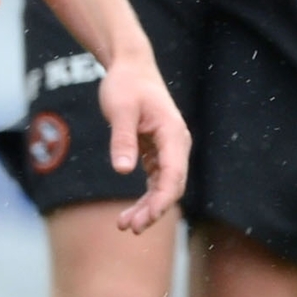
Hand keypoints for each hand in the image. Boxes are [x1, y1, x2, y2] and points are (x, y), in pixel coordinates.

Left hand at [96, 49, 188, 231]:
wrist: (131, 68)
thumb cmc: (126, 85)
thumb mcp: (120, 110)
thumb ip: (122, 140)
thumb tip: (123, 171)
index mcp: (173, 134)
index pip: (173, 175)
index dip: (161, 200)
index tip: (146, 219)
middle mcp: (177, 144)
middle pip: (172, 185)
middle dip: (154, 209)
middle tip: (130, 228)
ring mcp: (169, 149)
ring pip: (164, 186)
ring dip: (148, 207)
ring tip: (125, 225)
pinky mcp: (158, 151)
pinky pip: (155, 180)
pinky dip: (145, 197)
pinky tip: (129, 213)